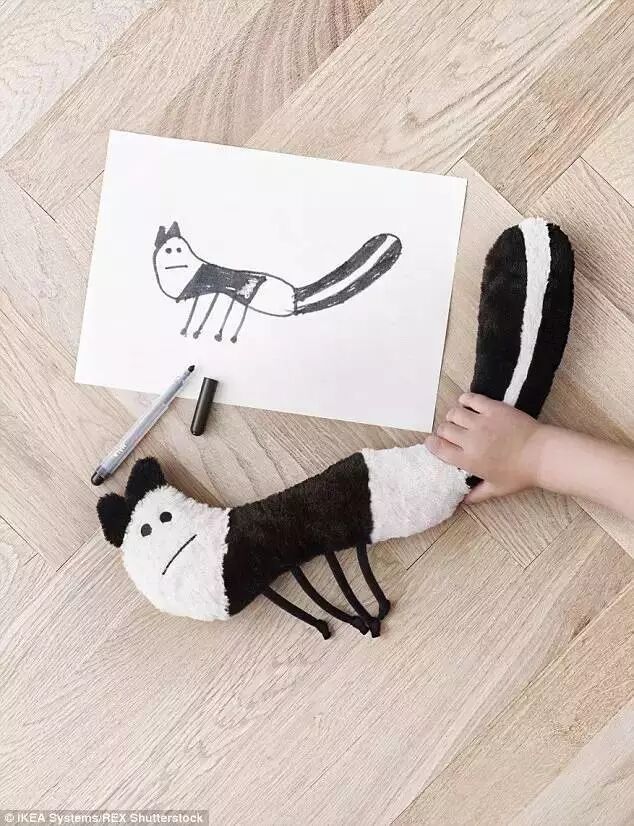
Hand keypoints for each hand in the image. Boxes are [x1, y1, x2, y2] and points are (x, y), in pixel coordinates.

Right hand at [425, 393, 543, 503]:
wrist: (542, 454)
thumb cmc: (520, 474)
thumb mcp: (497, 489)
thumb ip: (477, 495)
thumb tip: (463, 501)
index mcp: (469, 460)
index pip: (439, 449)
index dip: (431, 444)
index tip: (433, 443)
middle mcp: (471, 439)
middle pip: (444, 429)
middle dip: (444, 432)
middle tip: (451, 434)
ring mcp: (481, 422)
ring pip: (454, 413)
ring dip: (453, 417)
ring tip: (459, 420)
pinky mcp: (493, 408)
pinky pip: (471, 399)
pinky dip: (465, 400)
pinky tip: (467, 404)